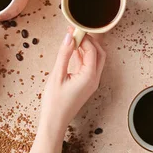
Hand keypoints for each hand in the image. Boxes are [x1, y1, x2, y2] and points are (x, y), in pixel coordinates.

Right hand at [32, 28, 105, 152]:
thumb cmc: (54, 103)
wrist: (54, 122)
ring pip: (95, 59)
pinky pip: (88, 66)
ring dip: (86, 48)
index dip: (84, 38)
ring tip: (72, 38)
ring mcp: (91, 82)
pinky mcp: (86, 84)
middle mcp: (94, 79)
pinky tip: (73, 50)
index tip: (74, 29)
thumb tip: (69, 37)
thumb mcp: (56, 76)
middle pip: (99, 53)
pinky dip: (82, 56)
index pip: (92, 50)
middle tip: (76, 31)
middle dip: (89, 40)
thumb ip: (64, 55)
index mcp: (89, 76)